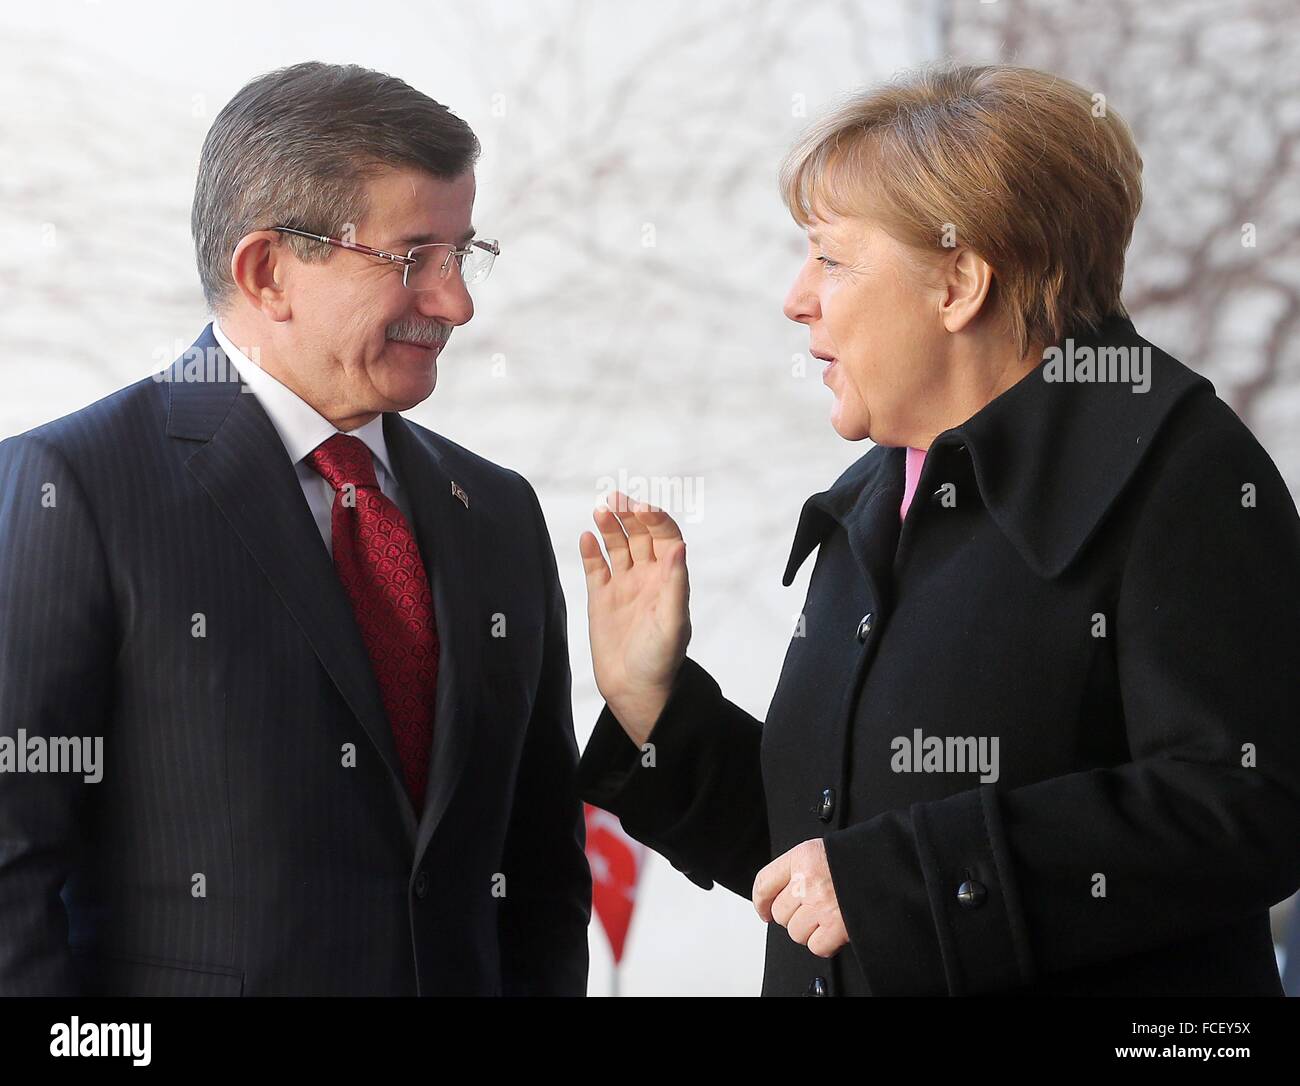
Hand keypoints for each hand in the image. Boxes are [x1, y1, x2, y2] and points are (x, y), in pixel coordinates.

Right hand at [579, 490, 691, 746]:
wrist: (635, 690)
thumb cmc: (660, 659)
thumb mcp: (673, 622)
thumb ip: (676, 584)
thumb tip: (679, 546)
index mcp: (670, 579)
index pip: (665, 537)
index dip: (655, 520)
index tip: (641, 509)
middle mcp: (648, 577)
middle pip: (640, 534)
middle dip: (629, 514)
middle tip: (615, 499)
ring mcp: (624, 586)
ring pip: (617, 545)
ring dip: (610, 527)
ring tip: (600, 511)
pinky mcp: (601, 598)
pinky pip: (596, 566)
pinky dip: (591, 550)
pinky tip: (587, 537)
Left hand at [752, 838, 849, 957]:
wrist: (890, 864)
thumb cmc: (858, 858)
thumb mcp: (823, 851)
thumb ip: (801, 869)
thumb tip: (779, 895)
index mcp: (802, 857)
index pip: (765, 882)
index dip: (760, 901)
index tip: (764, 910)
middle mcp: (808, 881)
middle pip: (780, 913)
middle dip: (794, 916)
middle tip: (812, 911)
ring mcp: (821, 904)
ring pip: (796, 932)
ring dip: (810, 931)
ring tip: (826, 919)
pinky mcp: (837, 926)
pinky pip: (816, 946)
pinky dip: (825, 943)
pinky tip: (834, 931)